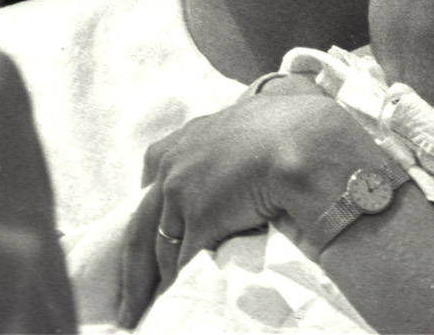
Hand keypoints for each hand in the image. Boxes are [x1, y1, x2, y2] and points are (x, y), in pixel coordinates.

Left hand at [117, 90, 381, 328]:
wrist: (304, 141)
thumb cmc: (291, 127)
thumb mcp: (251, 122)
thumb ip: (236, 139)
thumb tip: (250, 146)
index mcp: (184, 138)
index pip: (154, 181)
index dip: (153, 213)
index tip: (152, 236)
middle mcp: (173, 162)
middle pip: (140, 223)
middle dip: (133, 266)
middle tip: (128, 300)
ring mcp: (181, 192)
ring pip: (156, 249)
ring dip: (151, 284)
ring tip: (145, 312)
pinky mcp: (196, 221)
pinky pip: (183, 264)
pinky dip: (180, 286)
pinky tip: (180, 303)